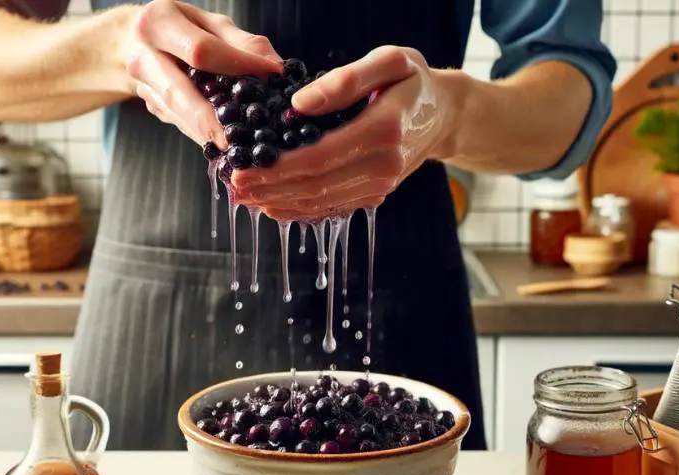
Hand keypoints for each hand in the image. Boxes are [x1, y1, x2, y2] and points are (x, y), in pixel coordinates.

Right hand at [123, 0, 281, 147]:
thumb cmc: (184, 28)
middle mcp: (143, 56)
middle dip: (207, 120)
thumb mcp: (212, 23)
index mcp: (158, 23)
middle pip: (178, 93)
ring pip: (177, 115)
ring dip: (206, 134)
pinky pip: (180, 123)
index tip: (271, 75)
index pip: (201, 50)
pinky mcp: (151, 106)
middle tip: (233, 141)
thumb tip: (275, 70)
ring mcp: (143, 86)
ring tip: (235, 148)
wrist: (136, 40)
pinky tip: (222, 143)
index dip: (237, 64)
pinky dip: (203, 134)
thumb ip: (243, 42)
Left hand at [231, 46, 460, 220]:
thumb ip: (346, 80)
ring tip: (245, 197)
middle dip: (269, 189)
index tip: (242, 168)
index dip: (276, 168)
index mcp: (383, 131)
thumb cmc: (412, 81)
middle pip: (315, 186)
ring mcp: (380, 186)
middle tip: (233, 187)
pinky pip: (333, 208)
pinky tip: (273, 205)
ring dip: (279, 202)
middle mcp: (384, 166)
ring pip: (321, 203)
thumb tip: (299, 104)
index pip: (319, 157)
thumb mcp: (388, 61)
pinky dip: (300, 209)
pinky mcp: (375, 195)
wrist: (444, 113)